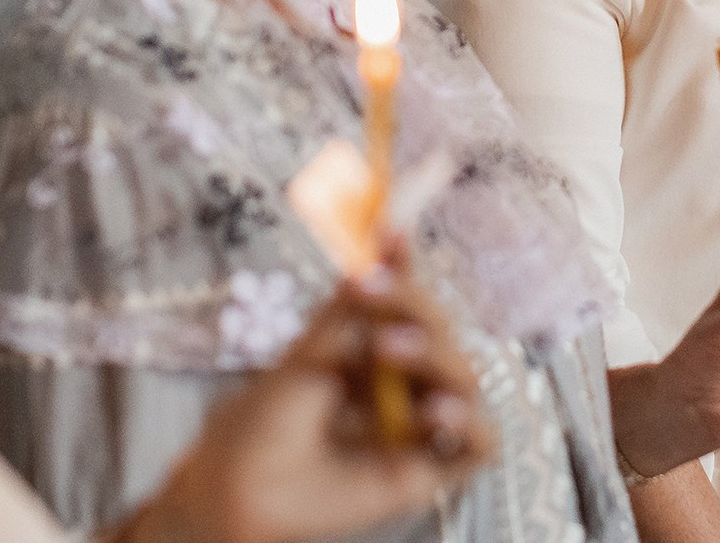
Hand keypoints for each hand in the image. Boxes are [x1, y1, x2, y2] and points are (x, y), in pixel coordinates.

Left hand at [113, 240, 491, 542]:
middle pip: (442, 332)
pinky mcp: (429, 469)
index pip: (406, 301)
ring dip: (438, 355)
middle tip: (374, 291)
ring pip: (466, 379)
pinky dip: (471, 423)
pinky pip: (480, 444)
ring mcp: (419, 424)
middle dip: (415, 305)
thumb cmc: (263, 423)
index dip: (406, 268)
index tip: (392, 232)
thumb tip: (374, 254)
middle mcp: (403, 382)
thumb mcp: (305, 354)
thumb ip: (346, 311)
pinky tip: (438, 411)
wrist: (239, 487)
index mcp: (373, 350)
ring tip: (388, 347)